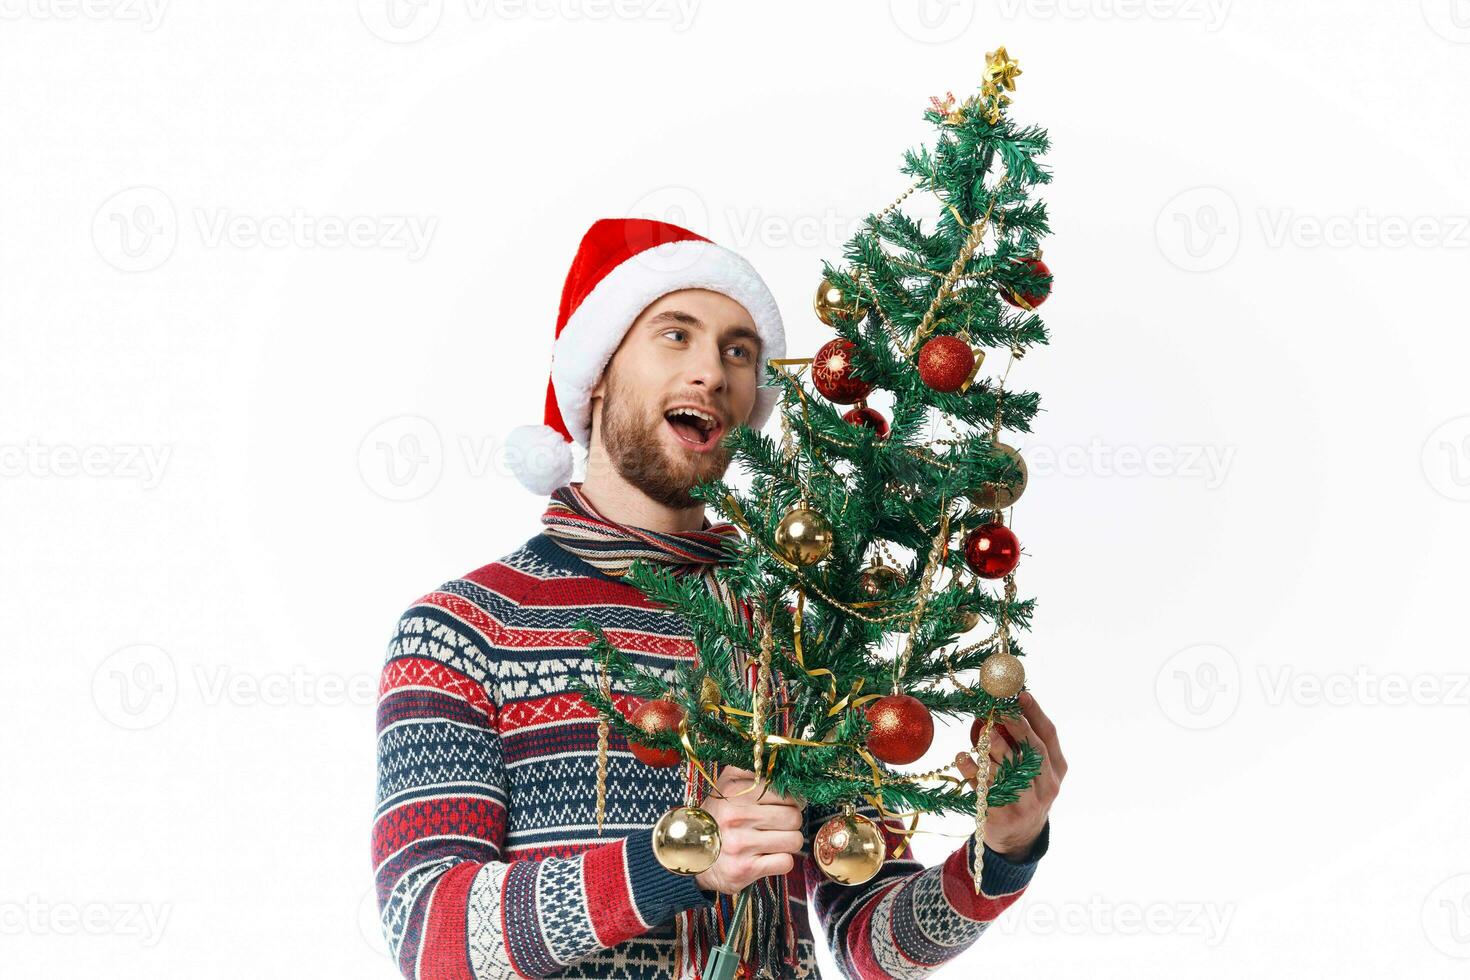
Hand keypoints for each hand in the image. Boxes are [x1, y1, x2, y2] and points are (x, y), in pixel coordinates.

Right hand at [692, 766, 805, 895]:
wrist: (689, 853)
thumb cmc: (717, 817)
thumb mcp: (726, 784)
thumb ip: (751, 770)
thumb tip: (783, 767)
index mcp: (733, 792)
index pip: (785, 793)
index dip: (791, 800)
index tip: (785, 805)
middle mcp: (735, 817)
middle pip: (793, 817)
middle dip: (791, 822)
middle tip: (779, 824)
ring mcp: (740, 844)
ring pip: (794, 840)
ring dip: (788, 842)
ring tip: (774, 840)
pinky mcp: (745, 869)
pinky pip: (786, 863)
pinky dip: (782, 861)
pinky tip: (768, 856)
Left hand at [955, 691, 1064, 861]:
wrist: (1019, 838)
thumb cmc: (1025, 791)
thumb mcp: (1036, 771)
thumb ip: (1027, 743)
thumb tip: (1005, 704)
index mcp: (1056, 769)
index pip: (1049, 736)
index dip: (1035, 713)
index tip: (1020, 694)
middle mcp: (1046, 786)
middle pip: (1033, 751)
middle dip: (1015, 726)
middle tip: (997, 708)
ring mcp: (1027, 803)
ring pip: (1008, 769)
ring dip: (992, 746)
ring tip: (980, 731)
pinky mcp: (1004, 816)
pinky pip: (985, 788)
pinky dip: (971, 770)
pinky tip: (962, 756)